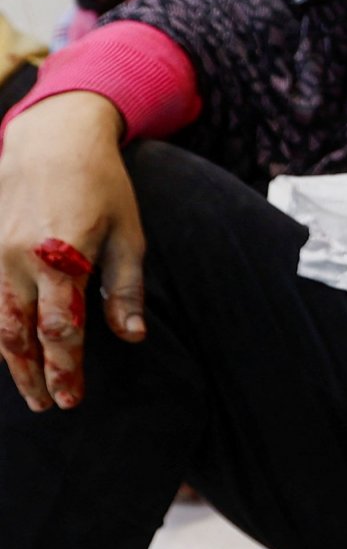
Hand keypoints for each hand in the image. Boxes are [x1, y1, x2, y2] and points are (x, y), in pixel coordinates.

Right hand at [0, 93, 146, 409]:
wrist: (51, 141)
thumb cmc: (101, 186)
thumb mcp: (127, 233)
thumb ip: (124, 287)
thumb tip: (132, 336)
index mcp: (62, 254)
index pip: (61, 327)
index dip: (66, 367)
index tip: (73, 398)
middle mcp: (20, 257)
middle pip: (21, 332)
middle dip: (35, 374)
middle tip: (51, 406)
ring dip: (12, 360)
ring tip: (30, 392)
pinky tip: (10, 351)